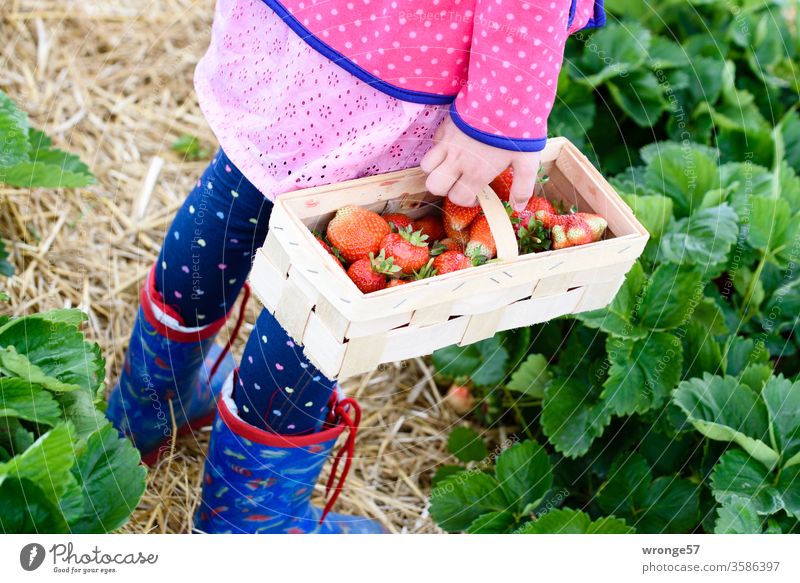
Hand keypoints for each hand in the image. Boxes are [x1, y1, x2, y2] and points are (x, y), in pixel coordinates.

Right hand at [420, 115, 541, 210]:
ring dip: (436, 169)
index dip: (465, 199)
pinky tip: (454, 145)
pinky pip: (432, 144)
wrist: (505, 95)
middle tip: (459, 181)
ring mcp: (448, 143)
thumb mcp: (527, 160)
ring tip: (451, 165)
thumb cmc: (518, 130)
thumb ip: (522, 187)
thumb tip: (517, 207)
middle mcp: (457, 161)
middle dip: (445, 188)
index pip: (457, 197)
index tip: (474, 193)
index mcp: (476, 172)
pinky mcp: (445, 127)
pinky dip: (438, 149)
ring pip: (426, 167)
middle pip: (434, 186)